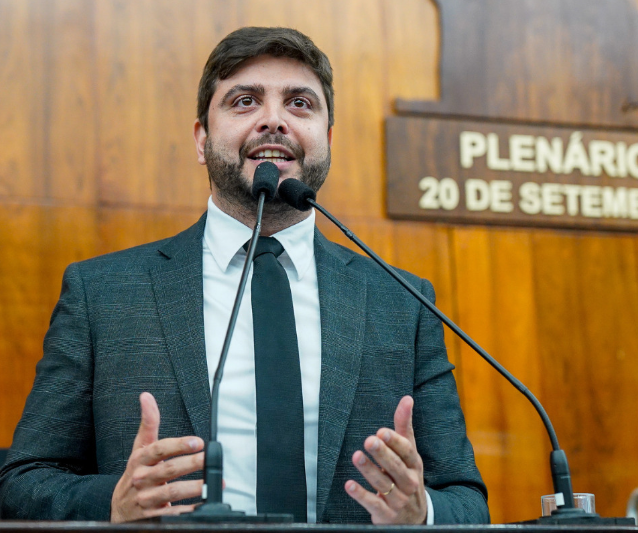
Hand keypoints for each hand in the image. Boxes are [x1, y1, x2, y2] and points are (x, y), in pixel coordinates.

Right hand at [110, 392, 204, 521]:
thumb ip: (148, 424)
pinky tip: (201, 506)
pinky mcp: (149, 517)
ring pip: (171, 493)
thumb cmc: (135, 474)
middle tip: (209, 458)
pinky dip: (187, 511)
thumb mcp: (139, 449)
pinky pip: (171, 514)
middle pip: (168, 470)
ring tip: (212, 482)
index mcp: (140, 460)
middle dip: (191, 463)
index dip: (178, 445)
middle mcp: (141, 479)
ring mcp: (145, 500)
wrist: (120, 509)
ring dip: (193, 487)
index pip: (158, 449)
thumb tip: (146, 397)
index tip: (197, 441)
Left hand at [345, 396, 427, 523]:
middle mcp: (409, 482)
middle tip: (369, 440)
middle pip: (396, 467)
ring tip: (357, 456)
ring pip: (383, 483)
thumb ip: (404, 426)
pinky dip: (361, 495)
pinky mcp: (386, 513)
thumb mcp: (409, 452)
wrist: (415, 517)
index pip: (407, 451)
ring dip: (369, 470)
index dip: (395, 442)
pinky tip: (349, 485)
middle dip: (383, 454)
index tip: (381, 431)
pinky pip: (373, 503)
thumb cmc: (407, 475)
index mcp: (414, 464)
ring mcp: (398, 499)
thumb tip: (407, 398)